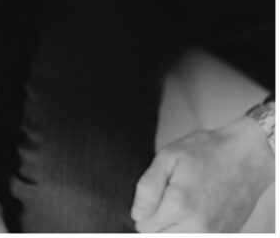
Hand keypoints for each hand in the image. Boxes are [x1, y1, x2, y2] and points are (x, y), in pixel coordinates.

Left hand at [131, 114, 274, 231]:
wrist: (246, 157)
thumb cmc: (208, 152)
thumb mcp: (169, 156)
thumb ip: (148, 186)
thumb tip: (137, 213)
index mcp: (179, 205)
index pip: (143, 227)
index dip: (144, 210)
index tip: (155, 195)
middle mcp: (196, 227)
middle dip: (156, 222)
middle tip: (168, 198)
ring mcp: (211, 236)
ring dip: (172, 229)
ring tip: (180, 206)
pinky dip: (188, 230)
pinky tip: (193, 213)